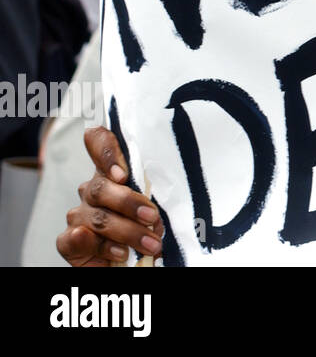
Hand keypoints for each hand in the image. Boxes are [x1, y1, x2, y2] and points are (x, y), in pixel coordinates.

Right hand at [55, 127, 162, 265]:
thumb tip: (153, 215)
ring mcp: (79, 215)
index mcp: (113, 173)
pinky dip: (99, 246)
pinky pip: (76, 240)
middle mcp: (93, 191)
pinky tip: (118, 252)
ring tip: (151, 244)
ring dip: (128, 232)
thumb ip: (153, 200)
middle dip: (129, 203)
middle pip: (100, 187)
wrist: (128, 262)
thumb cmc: (148, 227)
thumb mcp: (158, 207)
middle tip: (152, 217)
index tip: (123, 174)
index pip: (98, 141)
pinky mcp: (68, 241)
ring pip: (98, 217)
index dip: (105, 150)